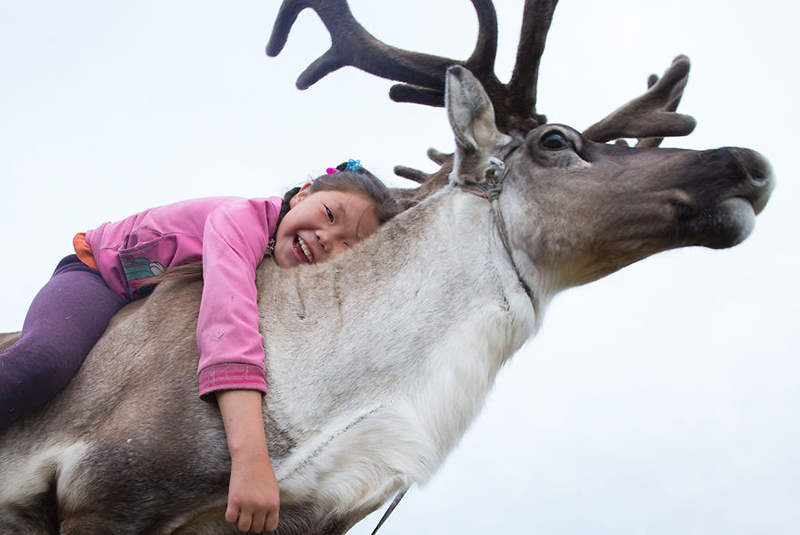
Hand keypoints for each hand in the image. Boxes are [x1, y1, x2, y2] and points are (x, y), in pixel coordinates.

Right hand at [216, 389, 279, 532]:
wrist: (251, 458)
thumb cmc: (263, 472)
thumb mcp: (273, 490)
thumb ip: (271, 506)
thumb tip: (266, 521)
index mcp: (273, 504)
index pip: (270, 527)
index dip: (263, 524)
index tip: (259, 519)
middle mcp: (261, 506)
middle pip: (255, 528)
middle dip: (252, 523)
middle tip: (248, 514)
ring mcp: (247, 504)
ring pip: (243, 527)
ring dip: (241, 521)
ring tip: (241, 512)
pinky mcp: (234, 501)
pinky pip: (230, 519)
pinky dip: (230, 516)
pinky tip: (233, 507)